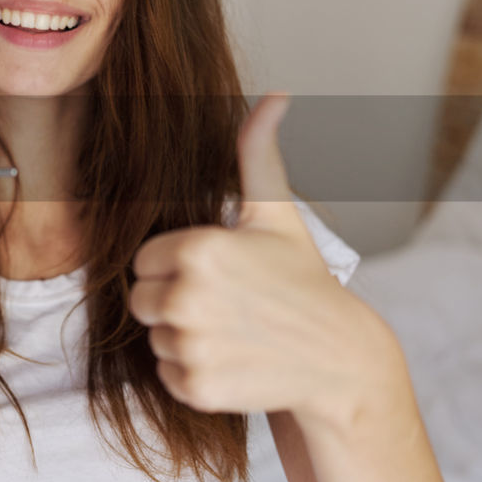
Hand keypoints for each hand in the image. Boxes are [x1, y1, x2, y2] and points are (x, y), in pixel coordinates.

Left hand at [128, 93, 388, 423]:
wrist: (339, 359)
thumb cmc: (302, 280)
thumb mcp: (277, 215)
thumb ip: (258, 153)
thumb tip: (274, 95)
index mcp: (199, 248)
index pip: (144, 260)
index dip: (175, 267)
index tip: (216, 274)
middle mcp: (188, 296)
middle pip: (141, 300)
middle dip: (173, 302)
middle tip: (224, 306)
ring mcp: (192, 345)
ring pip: (154, 338)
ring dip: (183, 339)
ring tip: (233, 333)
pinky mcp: (196, 387)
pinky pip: (166, 375)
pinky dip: (192, 374)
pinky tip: (232, 362)